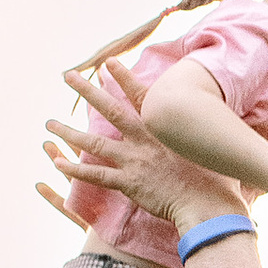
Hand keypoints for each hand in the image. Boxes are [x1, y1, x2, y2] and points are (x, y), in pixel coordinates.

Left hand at [40, 64, 239, 237]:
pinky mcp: (129, 183)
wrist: (209, 205)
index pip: (139, 96)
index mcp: (163, 129)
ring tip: (49, 123)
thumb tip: (218, 126)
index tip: (107, 62)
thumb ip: (205, 135)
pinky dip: (74, 170)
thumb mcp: (214, 148)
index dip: (122, 77)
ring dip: (69, 132)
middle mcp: (145, 140)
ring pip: (93, 143)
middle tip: (68, 76)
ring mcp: (134, 161)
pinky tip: (57, 163)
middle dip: (87, 91)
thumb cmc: (217, 180)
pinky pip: (95, 176)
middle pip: (109, 110)